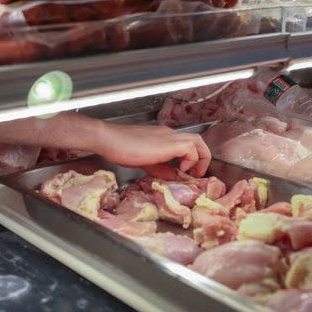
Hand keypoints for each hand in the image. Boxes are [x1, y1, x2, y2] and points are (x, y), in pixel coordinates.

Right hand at [91, 123, 211, 177]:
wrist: (109, 139)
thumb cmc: (120, 148)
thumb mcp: (144, 162)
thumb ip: (161, 168)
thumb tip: (174, 177)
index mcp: (163, 137)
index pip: (185, 144)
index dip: (190, 159)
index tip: (186, 173)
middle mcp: (169, 134)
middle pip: (197, 139)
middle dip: (202, 157)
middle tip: (196, 173)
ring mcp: (170, 137)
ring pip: (198, 141)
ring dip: (200, 158)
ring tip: (192, 173)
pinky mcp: (169, 143)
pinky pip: (191, 149)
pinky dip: (191, 160)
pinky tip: (180, 170)